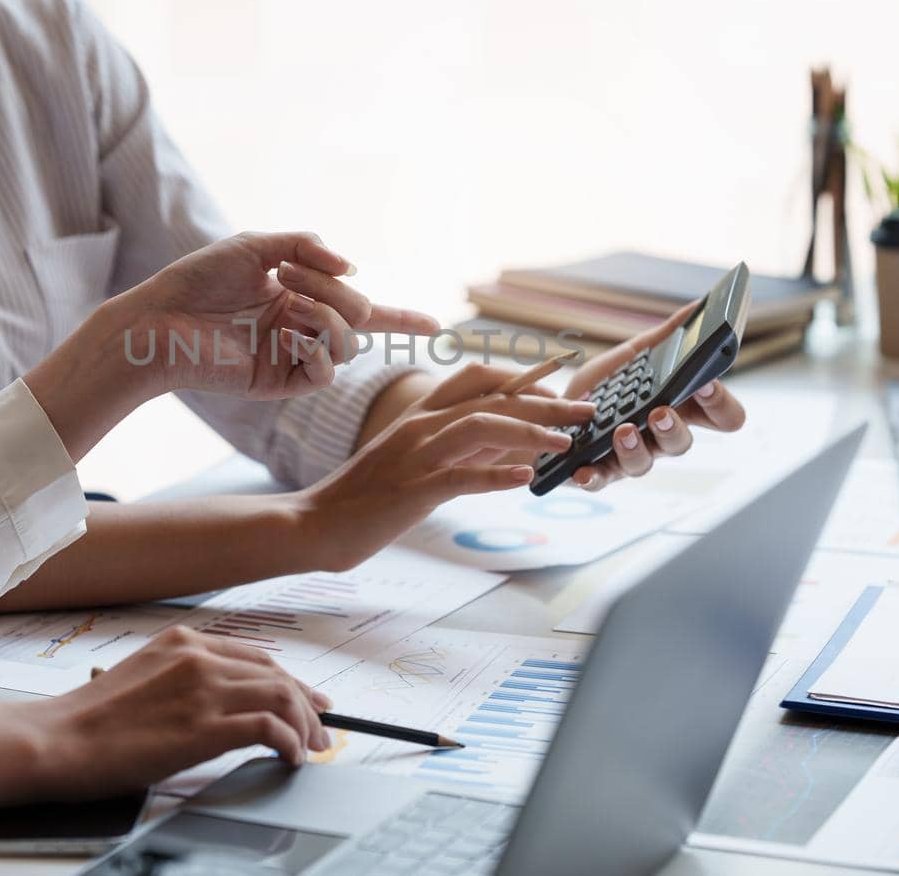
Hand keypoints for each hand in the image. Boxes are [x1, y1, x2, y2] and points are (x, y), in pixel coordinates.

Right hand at [0, 627, 335, 818]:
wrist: (57, 739)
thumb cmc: (89, 719)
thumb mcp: (140, 675)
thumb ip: (180, 677)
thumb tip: (214, 701)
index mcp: (183, 641)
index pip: (256, 656)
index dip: (290, 679)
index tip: (307, 700)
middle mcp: (199, 657)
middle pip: (278, 674)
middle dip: (308, 705)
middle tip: (322, 730)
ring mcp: (203, 689)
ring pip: (282, 695)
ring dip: (306, 726)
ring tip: (312, 749)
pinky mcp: (204, 726)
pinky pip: (269, 726)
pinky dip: (289, 742)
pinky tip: (290, 757)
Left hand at [119, 231, 438, 399]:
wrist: (160, 320)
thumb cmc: (198, 280)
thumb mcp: (257, 243)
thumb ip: (308, 246)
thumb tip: (355, 270)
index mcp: (300, 298)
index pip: (361, 311)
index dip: (401, 318)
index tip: (438, 326)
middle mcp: (302, 329)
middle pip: (360, 315)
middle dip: (335, 291)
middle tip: (290, 276)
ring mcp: (293, 357)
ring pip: (347, 343)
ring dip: (327, 316)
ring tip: (286, 303)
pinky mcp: (279, 383)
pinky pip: (325, 371)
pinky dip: (318, 348)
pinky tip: (289, 334)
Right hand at [296, 363, 595, 570]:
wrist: (311, 523)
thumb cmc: (362, 497)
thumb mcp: (412, 462)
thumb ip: (456, 449)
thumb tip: (508, 446)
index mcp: (420, 415)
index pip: (477, 376)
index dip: (523, 374)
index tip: (561, 382)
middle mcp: (420, 426)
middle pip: (493, 398)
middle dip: (546, 400)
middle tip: (587, 409)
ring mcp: (415, 456)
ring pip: (482, 427)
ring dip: (530, 431)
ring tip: (565, 443)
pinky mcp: (411, 492)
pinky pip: (459, 478)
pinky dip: (494, 475)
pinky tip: (524, 478)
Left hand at [562, 303, 747, 491]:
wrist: (556, 410)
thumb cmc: (606, 387)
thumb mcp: (633, 357)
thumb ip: (666, 337)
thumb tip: (698, 306)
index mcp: (678, 408)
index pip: (721, 415)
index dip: (721, 403)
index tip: (707, 381)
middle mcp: (658, 438)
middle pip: (683, 443)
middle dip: (672, 428)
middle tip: (659, 411)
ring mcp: (628, 457)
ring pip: (644, 464)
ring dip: (634, 448)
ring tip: (622, 430)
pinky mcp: (596, 471)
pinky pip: (599, 481)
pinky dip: (592, 477)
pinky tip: (583, 470)